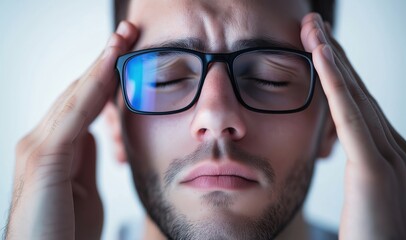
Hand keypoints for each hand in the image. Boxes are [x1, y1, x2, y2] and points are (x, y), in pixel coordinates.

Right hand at [6, 21, 137, 239]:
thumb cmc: (65, 235)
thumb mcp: (83, 191)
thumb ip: (85, 160)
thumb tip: (96, 134)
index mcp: (53, 149)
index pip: (82, 103)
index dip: (105, 76)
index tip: (127, 54)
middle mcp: (40, 141)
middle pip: (78, 91)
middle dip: (104, 60)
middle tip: (128, 32)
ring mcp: (37, 147)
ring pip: (76, 96)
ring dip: (101, 64)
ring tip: (123, 37)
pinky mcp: (43, 159)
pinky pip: (74, 115)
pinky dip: (93, 88)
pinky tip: (111, 66)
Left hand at [301, 13, 405, 239]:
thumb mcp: (366, 201)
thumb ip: (361, 176)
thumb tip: (346, 159)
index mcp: (391, 155)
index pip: (360, 103)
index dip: (339, 71)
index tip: (318, 46)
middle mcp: (395, 148)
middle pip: (359, 90)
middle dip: (335, 53)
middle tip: (314, 24)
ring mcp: (390, 156)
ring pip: (355, 94)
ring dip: (332, 56)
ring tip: (313, 27)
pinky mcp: (374, 169)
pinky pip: (350, 116)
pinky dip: (335, 82)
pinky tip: (320, 55)